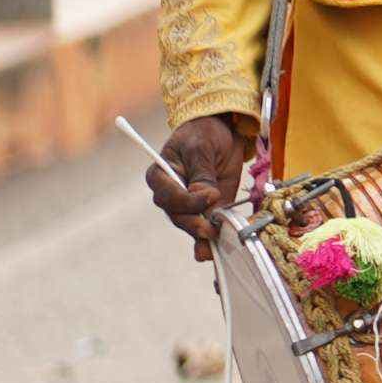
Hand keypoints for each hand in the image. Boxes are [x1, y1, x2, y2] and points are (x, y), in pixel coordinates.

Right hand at [148, 113, 257, 262]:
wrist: (221, 130)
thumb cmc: (204, 133)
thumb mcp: (202, 147)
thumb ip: (202, 173)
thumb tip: (206, 198)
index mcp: (160, 176)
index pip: (167, 197)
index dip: (187, 201)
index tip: (211, 195)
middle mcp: (171, 194)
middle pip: (177, 216)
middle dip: (195, 224)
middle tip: (213, 228)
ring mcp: (189, 204)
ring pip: (191, 226)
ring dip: (203, 236)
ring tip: (217, 241)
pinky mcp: (208, 209)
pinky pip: (206, 227)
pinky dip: (210, 240)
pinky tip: (213, 252)